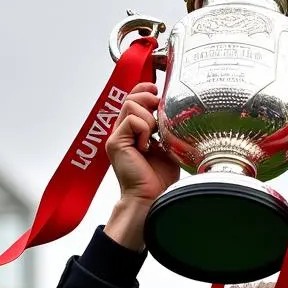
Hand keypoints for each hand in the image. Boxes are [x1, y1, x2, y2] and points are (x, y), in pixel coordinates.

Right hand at [105, 82, 179, 208]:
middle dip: (147, 97)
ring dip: (148, 118)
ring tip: (153, 137)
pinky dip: (145, 130)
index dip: (143, 90)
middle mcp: (121, 132)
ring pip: (131, 105)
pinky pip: (132, 120)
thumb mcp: (166, 147)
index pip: (132, 100)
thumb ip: (164, 130)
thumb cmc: (158, 179)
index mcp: (131, 132)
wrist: (151, 198)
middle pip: (130, 98)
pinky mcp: (116, 142)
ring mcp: (116, 137)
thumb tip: (171, 113)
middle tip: (159, 108)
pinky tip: (147, 147)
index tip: (156, 89)